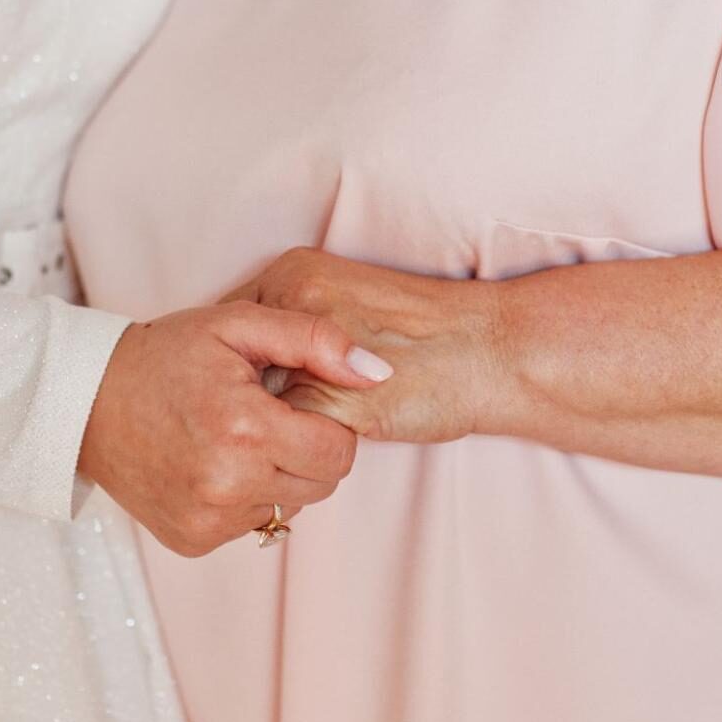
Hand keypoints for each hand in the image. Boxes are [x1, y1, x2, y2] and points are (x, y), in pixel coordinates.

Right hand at [81, 302, 391, 556]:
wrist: (85, 402)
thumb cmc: (165, 356)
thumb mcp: (239, 325)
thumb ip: (316, 341)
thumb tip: (380, 374)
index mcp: (246, 430)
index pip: (340, 451)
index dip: (326, 423)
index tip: (292, 402)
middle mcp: (228, 485)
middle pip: (321, 484)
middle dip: (306, 450)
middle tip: (263, 418)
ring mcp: (208, 520)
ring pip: (289, 506)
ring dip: (274, 475)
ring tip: (232, 439)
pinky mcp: (193, 540)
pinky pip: (250, 523)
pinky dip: (242, 497)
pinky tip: (210, 464)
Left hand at [226, 248, 509, 445]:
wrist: (491, 349)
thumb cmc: (428, 335)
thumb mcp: (349, 305)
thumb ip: (296, 324)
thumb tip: (244, 370)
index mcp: (296, 271)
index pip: (229, 324)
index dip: (231, 364)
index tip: (234, 387)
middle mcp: (294, 300)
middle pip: (231, 361)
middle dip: (236, 394)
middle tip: (241, 417)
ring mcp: (309, 348)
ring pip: (251, 400)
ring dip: (260, 424)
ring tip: (275, 436)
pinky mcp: (330, 399)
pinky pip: (285, 436)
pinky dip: (289, 449)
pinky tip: (304, 450)